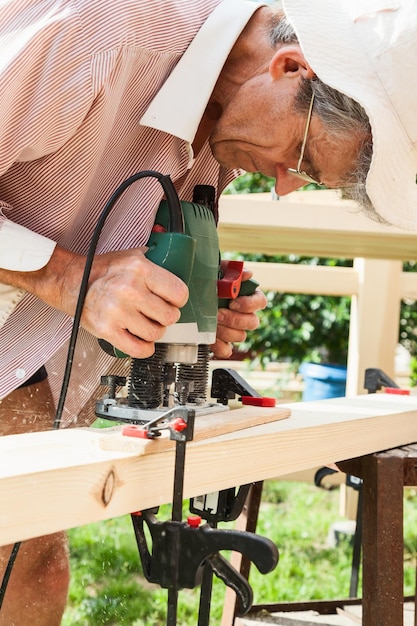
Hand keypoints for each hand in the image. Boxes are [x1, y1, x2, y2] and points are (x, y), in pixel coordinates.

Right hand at [1, 245, 188, 357]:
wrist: (69, 281)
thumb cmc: (102, 270)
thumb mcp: (130, 256)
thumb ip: (154, 259)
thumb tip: (176, 259)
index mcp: (140, 269)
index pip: (179, 293)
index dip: (178, 300)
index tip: (173, 301)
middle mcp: (130, 289)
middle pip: (170, 316)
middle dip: (166, 316)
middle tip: (157, 313)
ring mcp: (118, 312)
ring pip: (156, 333)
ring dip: (154, 332)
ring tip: (147, 324)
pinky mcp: (107, 330)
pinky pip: (138, 349)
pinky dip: (144, 348)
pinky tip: (142, 340)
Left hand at [211, 269, 266, 358]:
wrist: (186, 296)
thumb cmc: (203, 282)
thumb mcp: (215, 271)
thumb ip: (231, 270)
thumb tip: (248, 274)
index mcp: (246, 296)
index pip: (260, 302)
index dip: (249, 304)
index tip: (234, 302)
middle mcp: (243, 314)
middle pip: (253, 322)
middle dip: (234, 319)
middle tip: (218, 314)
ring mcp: (234, 330)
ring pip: (240, 336)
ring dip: (225, 331)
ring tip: (211, 324)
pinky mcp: (223, 343)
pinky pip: (227, 350)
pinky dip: (219, 346)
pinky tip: (211, 338)